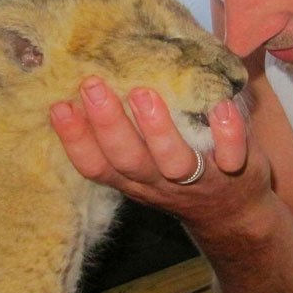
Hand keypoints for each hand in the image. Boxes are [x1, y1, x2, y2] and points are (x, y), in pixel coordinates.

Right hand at [50, 76, 270, 223]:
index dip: (76, 140)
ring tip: (143, 94)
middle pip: (128, 161)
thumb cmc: (181, 178)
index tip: (59, 106)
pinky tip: (222, 107)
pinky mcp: (233, 171)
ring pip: (172, 161)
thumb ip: (130, 136)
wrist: (231, 214)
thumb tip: (106, 78)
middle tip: (92, 86)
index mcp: (134, 177)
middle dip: (108, 125)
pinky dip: (227, 134)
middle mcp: (159, 181)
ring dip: (157, 130)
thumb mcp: (149, 166)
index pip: (97, 166)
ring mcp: (197, 178)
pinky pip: (231, 156)